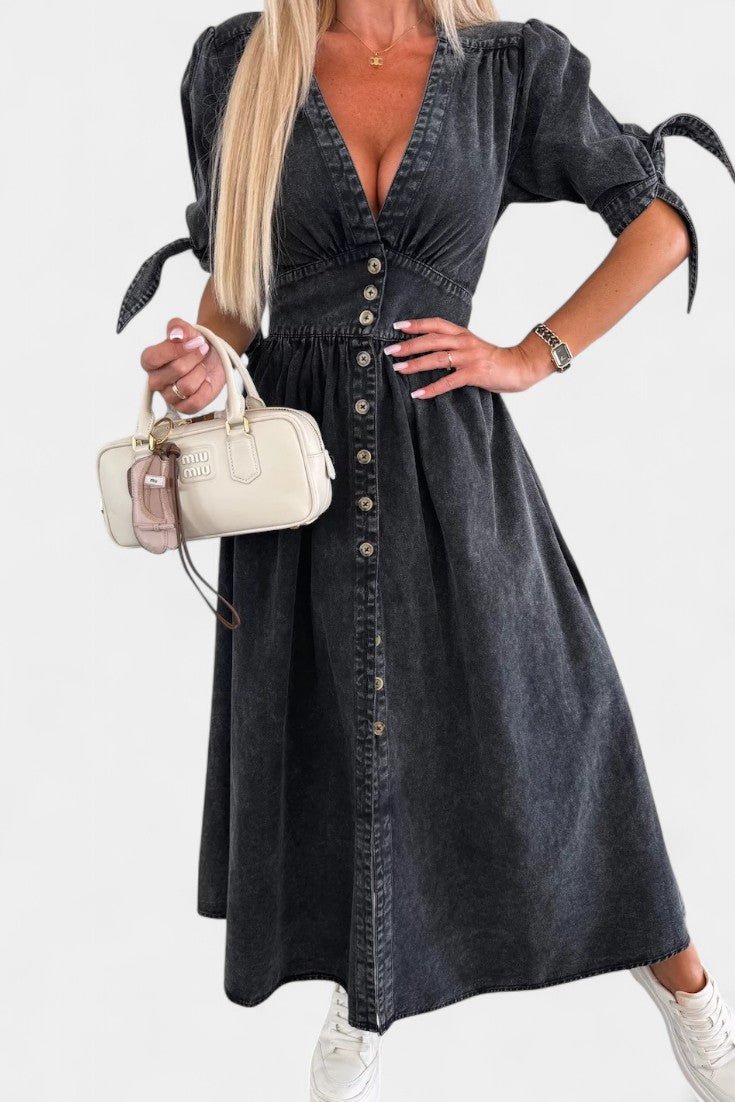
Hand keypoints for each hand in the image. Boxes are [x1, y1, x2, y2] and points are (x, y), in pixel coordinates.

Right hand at [140, 318, 224, 414]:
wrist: (211, 356)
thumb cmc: (193, 344)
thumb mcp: (185, 329)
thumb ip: (177, 327)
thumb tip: (176, 334)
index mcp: (150, 361)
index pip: (153, 358)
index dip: (175, 349)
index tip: (193, 341)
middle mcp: (156, 380)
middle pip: (176, 370)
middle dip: (195, 357)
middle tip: (202, 350)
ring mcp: (169, 396)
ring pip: (187, 387)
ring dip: (201, 372)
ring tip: (202, 366)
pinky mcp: (184, 407)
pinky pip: (195, 402)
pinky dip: (205, 390)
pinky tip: (205, 381)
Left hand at [384, 317, 554, 398]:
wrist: (522, 366)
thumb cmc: (496, 360)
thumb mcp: (473, 348)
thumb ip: (455, 347)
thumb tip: (432, 353)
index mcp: (463, 334)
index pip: (436, 324)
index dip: (417, 324)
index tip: (397, 326)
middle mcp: (464, 342)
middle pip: (431, 339)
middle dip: (408, 345)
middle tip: (389, 351)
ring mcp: (469, 357)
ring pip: (436, 358)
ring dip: (415, 364)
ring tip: (398, 369)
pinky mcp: (474, 373)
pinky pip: (448, 381)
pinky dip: (432, 388)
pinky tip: (418, 394)